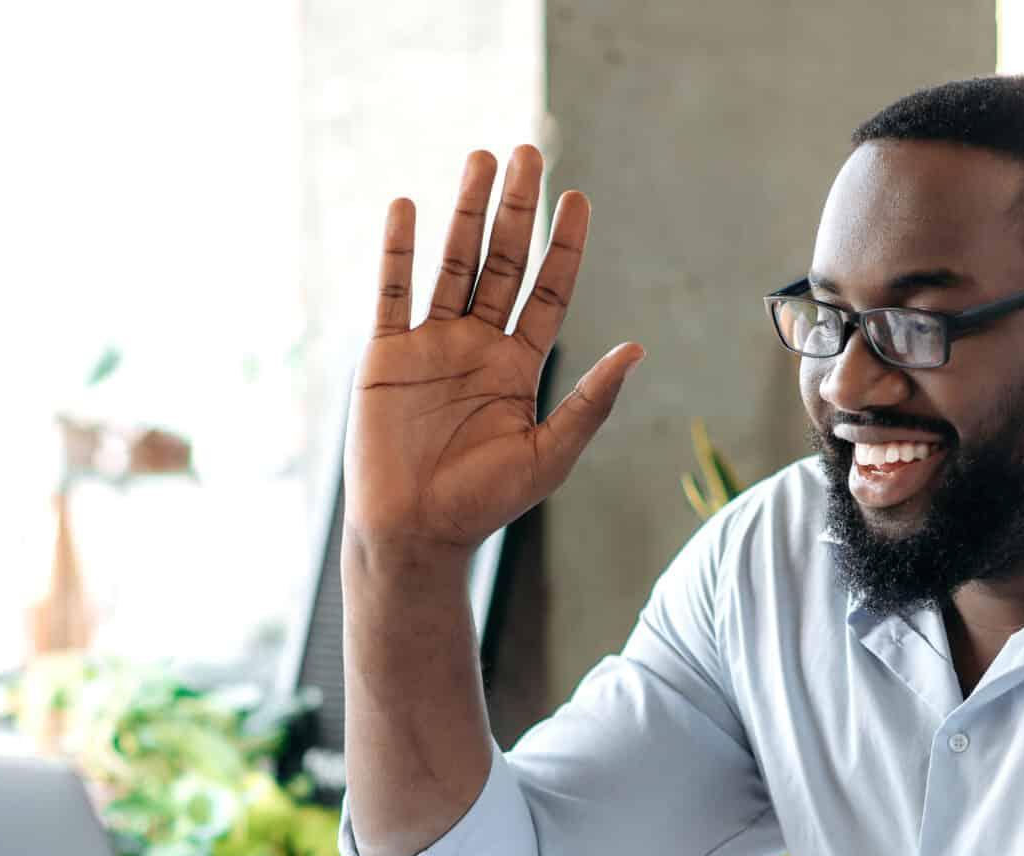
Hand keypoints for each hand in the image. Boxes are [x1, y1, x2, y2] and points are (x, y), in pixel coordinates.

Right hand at [345, 145, 644, 561]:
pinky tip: (407, 208)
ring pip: (452, 264)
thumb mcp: (550, 454)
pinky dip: (399, 251)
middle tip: (527, 152)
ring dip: (465, 211)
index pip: (548, 291)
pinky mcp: (385, 355)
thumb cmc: (484, 504)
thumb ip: (591, 402)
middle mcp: (477, 344)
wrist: (415, 535)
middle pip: (501, 261)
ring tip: (479, 158)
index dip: (563, 245)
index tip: (578, 199)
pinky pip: (394, 292)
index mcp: (519, 365)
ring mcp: (430, 345)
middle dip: (515, 209)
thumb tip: (638, 350)